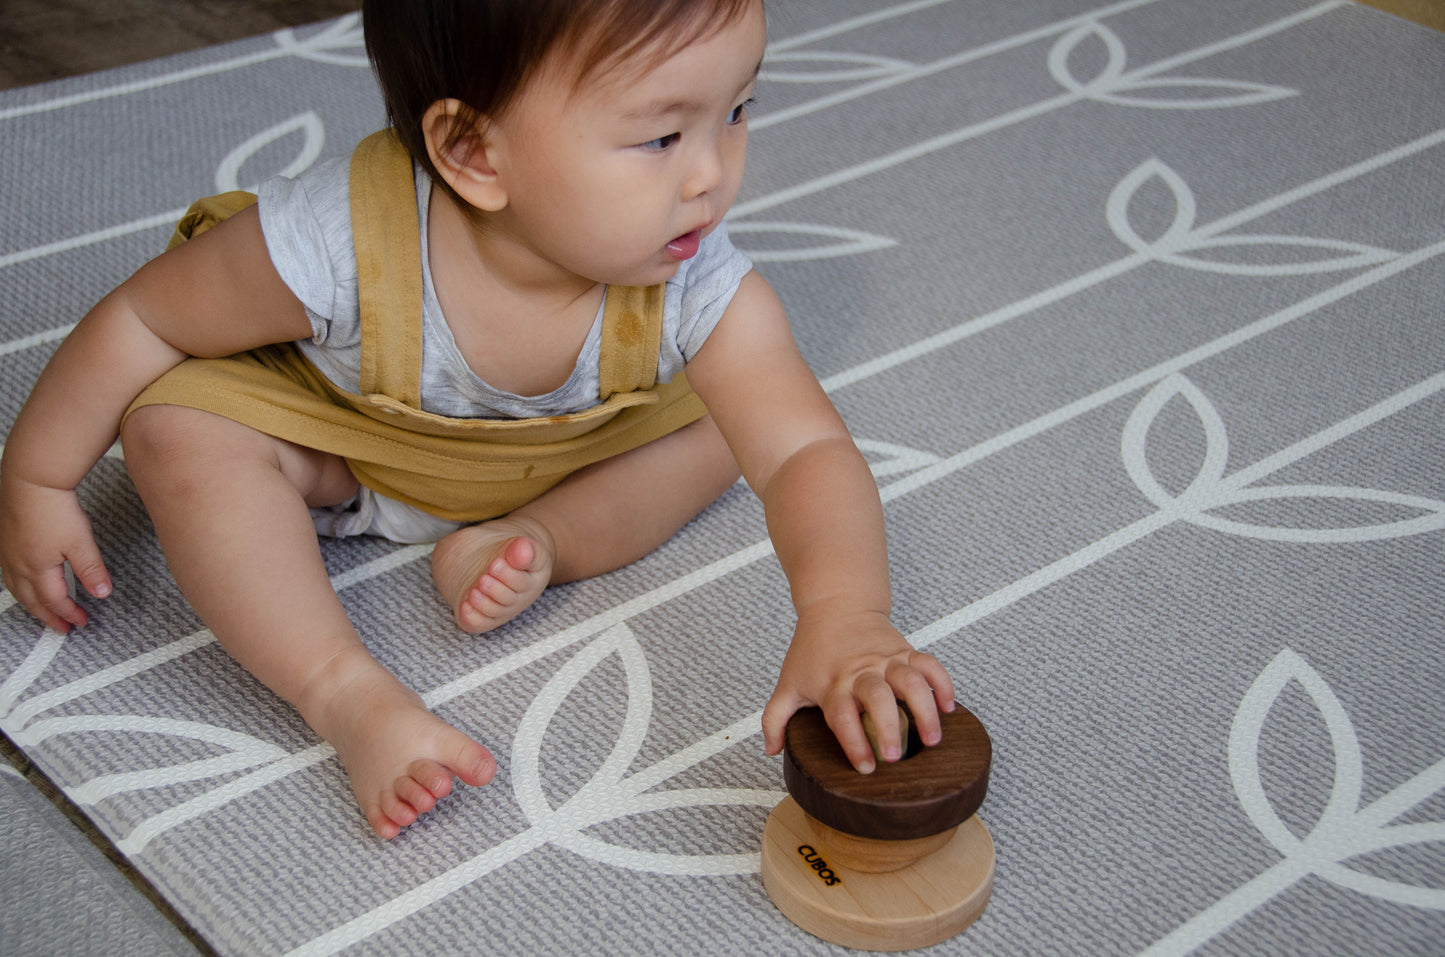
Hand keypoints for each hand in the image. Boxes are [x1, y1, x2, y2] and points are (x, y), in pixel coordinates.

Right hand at [0, 478, 111, 631]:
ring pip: (18, 590)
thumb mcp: (80, 542)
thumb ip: (91, 570)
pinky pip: (9, 575)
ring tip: (45, 612)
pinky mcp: (5, 541)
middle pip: (32, 601)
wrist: (31, 480)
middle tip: (62, 628)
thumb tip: (101, 593)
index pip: (54, 601)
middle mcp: (17, 565)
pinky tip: (26, 584)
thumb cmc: (53, 508)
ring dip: (32, 604)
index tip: (81, 622)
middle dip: (48, 617)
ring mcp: (8, 554)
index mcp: (37, 568)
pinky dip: (20, 587)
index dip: (68, 614)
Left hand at [761, 606, 954, 772]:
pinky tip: (948, 707)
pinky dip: (943, 685)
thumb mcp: (788, 683)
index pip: (842, 716)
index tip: (864, 766)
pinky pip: (930, 665)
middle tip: (894, 757)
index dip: (853, 742)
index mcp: (834, 684)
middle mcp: (862, 672)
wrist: (835, 605)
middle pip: (878, 698)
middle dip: (888, 729)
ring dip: (925, 710)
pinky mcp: (905, 651)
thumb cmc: (812, 649)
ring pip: (911, 682)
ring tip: (932, 739)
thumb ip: (776, 719)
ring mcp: (887, 661)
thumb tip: (771, 750)